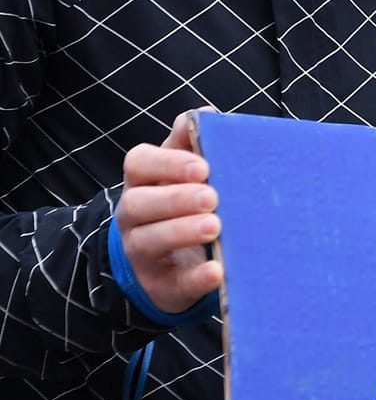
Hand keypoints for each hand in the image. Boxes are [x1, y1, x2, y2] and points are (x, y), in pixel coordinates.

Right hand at [116, 110, 220, 313]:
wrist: (167, 266)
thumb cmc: (181, 207)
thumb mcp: (184, 176)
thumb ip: (192, 146)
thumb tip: (206, 114)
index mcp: (143, 183)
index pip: (140, 164)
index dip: (168, 163)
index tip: (202, 166)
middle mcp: (134, 216)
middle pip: (141, 203)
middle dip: (176, 198)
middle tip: (212, 197)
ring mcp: (142, 252)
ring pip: (150, 240)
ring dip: (182, 232)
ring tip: (215, 227)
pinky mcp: (161, 285)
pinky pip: (174, 282)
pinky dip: (195, 278)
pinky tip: (217, 271)